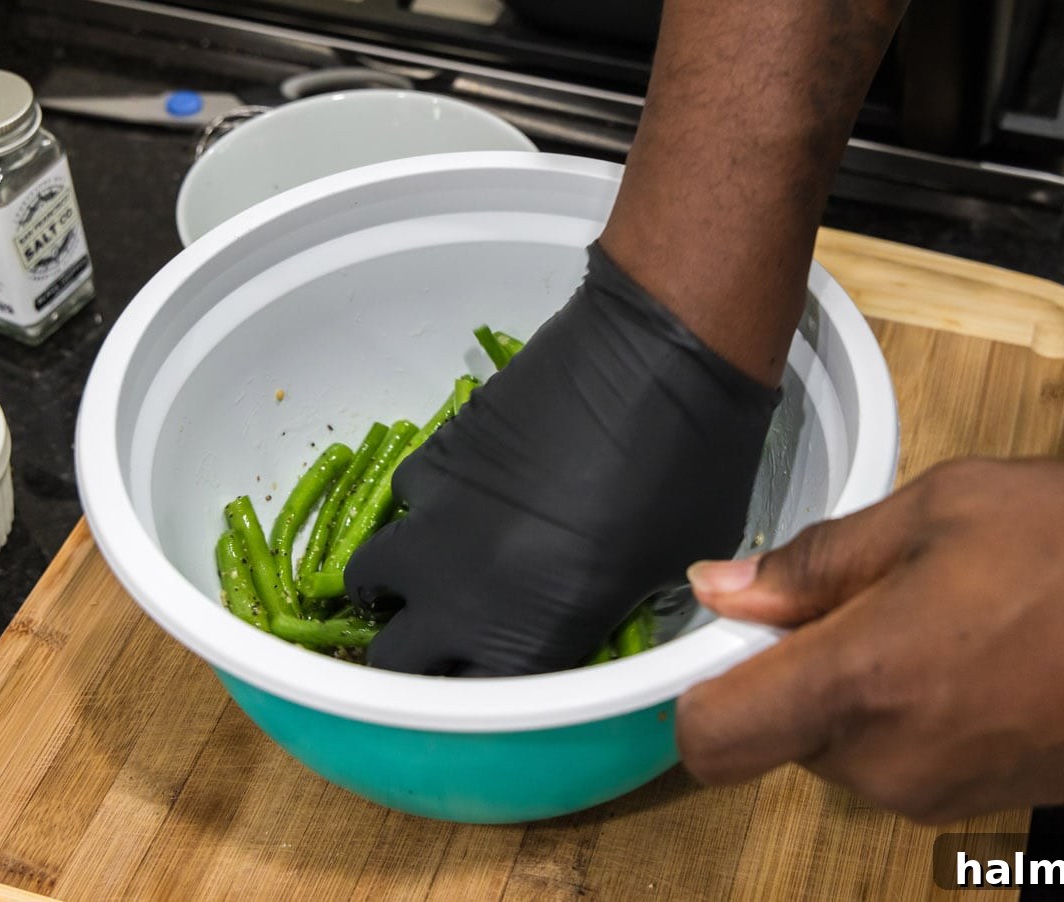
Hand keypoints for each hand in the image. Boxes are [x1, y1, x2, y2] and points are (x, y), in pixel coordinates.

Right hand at [345, 243, 777, 675]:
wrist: (656, 358)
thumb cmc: (692, 472)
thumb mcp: (674, 571)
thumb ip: (620, 611)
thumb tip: (604, 608)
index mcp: (527, 639)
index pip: (467, 707)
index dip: (477, 698)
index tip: (489, 682)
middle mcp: (460, 595)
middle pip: (394, 661)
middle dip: (411, 661)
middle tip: (441, 640)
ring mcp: (435, 523)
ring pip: (371, 577)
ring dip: (393, 584)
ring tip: (430, 568)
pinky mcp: (432, 457)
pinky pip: (403, 501)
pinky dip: (422, 508)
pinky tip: (462, 494)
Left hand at [676, 459, 1063, 823]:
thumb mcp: (936, 511)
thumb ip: (813, 561)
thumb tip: (718, 588)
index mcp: (860, 682)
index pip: (710, 736)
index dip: (696, 687)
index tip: (728, 635)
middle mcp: (884, 761)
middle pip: (772, 734)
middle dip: (792, 669)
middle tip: (867, 595)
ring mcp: (931, 796)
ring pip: (834, 746)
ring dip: (853, 688)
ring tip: (934, 618)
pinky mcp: (973, 806)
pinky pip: (894, 761)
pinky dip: (902, 714)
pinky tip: (967, 656)